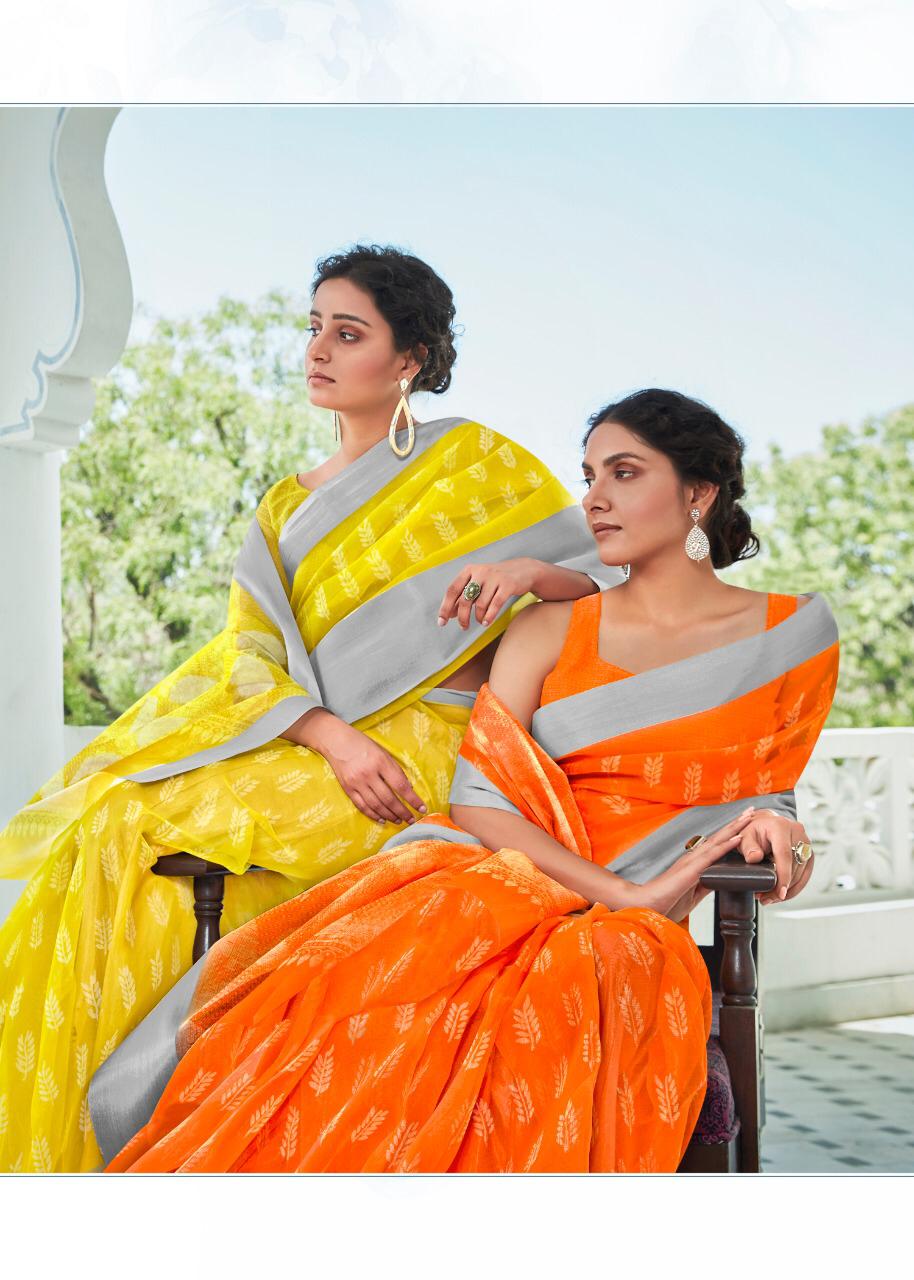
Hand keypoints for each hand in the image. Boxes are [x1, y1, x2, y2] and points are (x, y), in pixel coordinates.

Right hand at [297, 711, 427, 824]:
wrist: (336, 741)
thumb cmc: (363, 744)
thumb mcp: (383, 752)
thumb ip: (395, 769)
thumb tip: (408, 788)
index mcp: (380, 762)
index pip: (400, 785)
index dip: (412, 799)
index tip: (422, 808)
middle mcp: (368, 774)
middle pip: (389, 799)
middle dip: (403, 812)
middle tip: (411, 819)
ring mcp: (356, 783)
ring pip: (376, 805)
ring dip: (390, 815)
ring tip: (400, 820)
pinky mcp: (347, 789)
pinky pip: (362, 806)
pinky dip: (373, 815)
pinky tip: (382, 819)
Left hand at [438, 558, 538, 629]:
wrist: (523, 570)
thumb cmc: (495, 580)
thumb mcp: (478, 585)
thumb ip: (463, 597)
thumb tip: (449, 614)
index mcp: (469, 570)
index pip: (452, 590)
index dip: (445, 608)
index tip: (442, 622)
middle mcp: (480, 572)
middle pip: (465, 600)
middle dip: (462, 617)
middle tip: (463, 627)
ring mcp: (494, 577)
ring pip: (480, 604)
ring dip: (478, 617)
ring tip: (480, 621)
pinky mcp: (508, 584)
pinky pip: (495, 605)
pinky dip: (489, 616)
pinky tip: (486, 622)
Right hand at [624, 808, 761, 921]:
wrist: (645, 906)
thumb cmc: (665, 902)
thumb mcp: (694, 895)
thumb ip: (707, 884)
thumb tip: (722, 879)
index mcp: (694, 864)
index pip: (716, 845)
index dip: (731, 833)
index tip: (745, 823)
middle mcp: (693, 858)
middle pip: (719, 837)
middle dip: (736, 824)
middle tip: (751, 810)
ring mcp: (692, 862)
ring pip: (717, 841)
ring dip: (734, 828)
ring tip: (748, 816)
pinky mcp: (691, 871)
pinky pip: (712, 856)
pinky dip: (726, 846)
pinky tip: (738, 838)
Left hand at [736, 809, 815, 904]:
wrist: (765, 824)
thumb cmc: (753, 831)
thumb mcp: (745, 837)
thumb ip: (748, 847)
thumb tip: (754, 858)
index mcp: (781, 826)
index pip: (785, 854)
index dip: (783, 875)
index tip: (780, 893)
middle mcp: (797, 832)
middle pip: (794, 866)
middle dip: (781, 886)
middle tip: (765, 899)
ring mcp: (806, 843)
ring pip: (801, 872)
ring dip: (788, 889)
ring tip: (770, 899)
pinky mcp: (809, 853)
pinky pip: (805, 874)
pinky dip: (795, 887)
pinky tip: (782, 895)